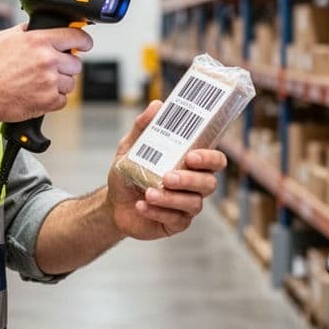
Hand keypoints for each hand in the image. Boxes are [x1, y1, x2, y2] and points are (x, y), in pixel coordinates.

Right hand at [0, 24, 93, 123]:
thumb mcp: (5, 38)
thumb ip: (26, 30)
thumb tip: (37, 26)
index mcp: (39, 41)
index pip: (76, 37)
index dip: (84, 41)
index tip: (85, 44)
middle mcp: (48, 60)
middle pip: (76, 63)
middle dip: (66, 66)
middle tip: (51, 70)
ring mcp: (50, 81)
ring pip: (71, 83)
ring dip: (59, 84)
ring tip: (40, 84)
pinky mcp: (49, 100)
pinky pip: (63, 100)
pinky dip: (53, 100)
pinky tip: (38, 95)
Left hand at [107, 101, 227, 239]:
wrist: (113, 203)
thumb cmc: (129, 172)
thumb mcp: (131, 147)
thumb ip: (143, 127)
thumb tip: (157, 105)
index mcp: (190, 163)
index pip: (215, 160)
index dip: (210, 158)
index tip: (191, 156)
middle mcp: (195, 184)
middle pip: (209, 183)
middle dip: (189, 180)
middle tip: (167, 177)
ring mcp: (187, 205)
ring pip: (193, 203)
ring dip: (170, 198)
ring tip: (149, 193)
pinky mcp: (177, 223)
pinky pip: (176, 219)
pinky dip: (158, 212)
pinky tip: (141, 205)